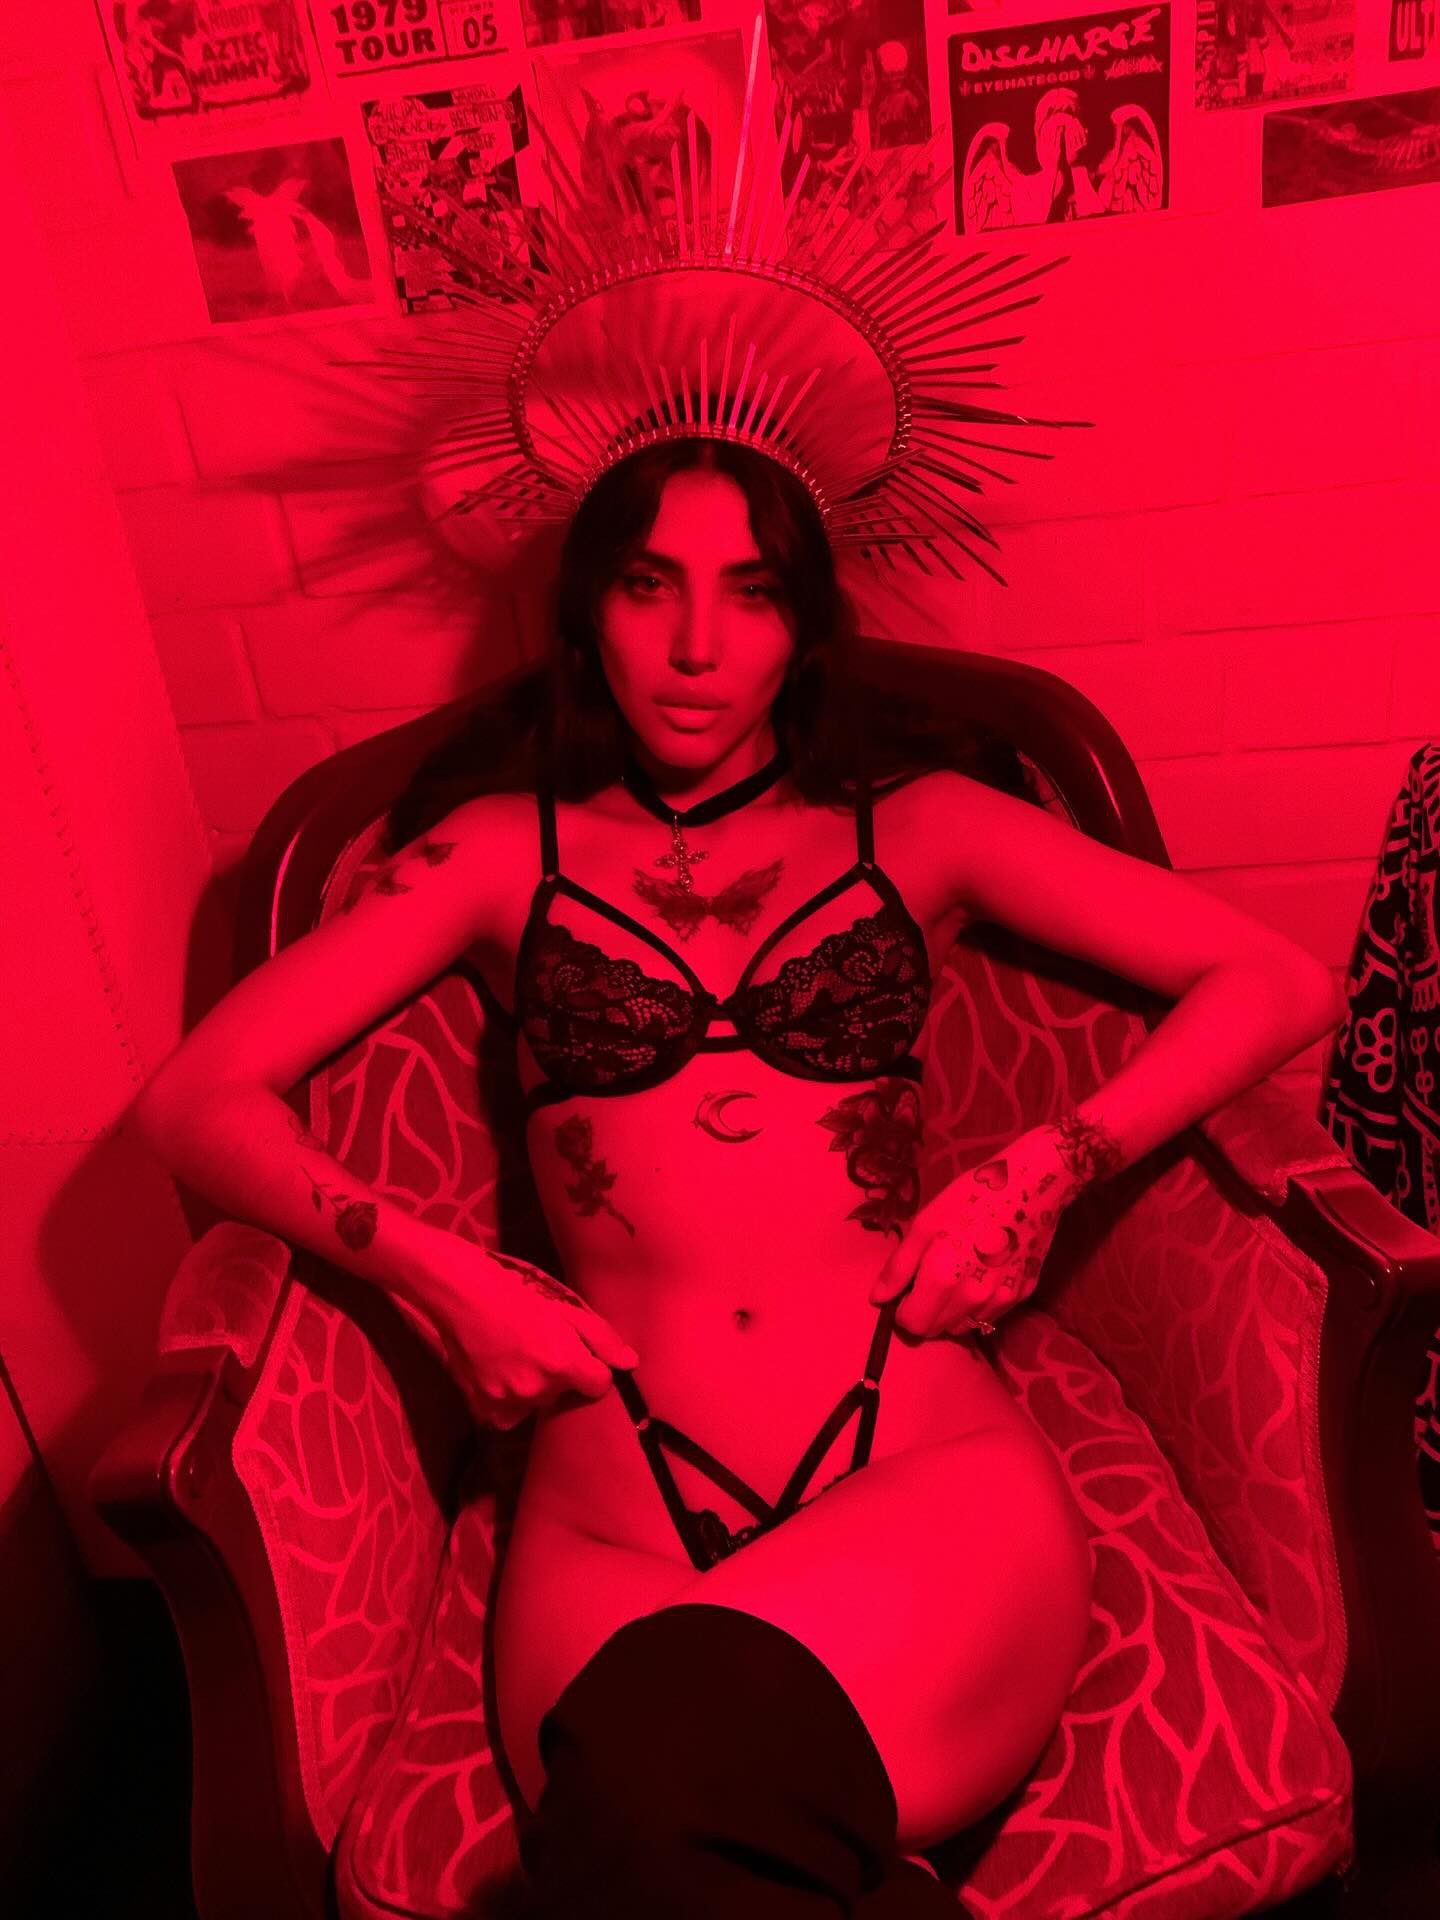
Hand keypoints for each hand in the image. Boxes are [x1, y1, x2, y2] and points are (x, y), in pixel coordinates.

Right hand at [395, 1240, 639, 1428]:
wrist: (459, 1294)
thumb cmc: (515, 1292)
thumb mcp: (564, 1307)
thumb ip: (601, 1338)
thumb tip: (630, 1363)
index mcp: (562, 1362)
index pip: (599, 1385)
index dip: (592, 1369)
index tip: (578, 1353)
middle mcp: (537, 1388)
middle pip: (566, 1393)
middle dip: (560, 1374)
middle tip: (538, 1344)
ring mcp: (508, 1402)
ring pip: (538, 1403)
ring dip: (534, 1387)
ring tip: (515, 1354)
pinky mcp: (485, 1408)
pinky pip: (510, 1414)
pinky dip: (509, 1399)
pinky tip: (500, 1372)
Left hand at [868, 1129, 1081, 1338]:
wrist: (1032, 1184)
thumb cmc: (971, 1196)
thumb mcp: (925, 1224)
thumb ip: (899, 1267)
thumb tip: (877, 1299)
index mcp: (943, 1280)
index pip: (912, 1325)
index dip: (903, 1310)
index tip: (907, 1290)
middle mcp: (973, 1299)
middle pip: (937, 1330)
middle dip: (926, 1313)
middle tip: (929, 1281)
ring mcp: (1002, 1299)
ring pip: (965, 1326)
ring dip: (952, 1313)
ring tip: (956, 1278)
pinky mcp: (1023, 1293)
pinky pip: (991, 1316)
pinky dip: (979, 1306)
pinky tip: (981, 1276)